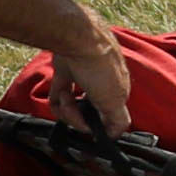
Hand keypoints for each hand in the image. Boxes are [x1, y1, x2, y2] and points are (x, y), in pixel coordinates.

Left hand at [50, 5, 133, 133]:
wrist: (78, 41)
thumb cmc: (99, 68)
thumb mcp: (115, 100)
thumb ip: (118, 120)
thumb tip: (116, 135)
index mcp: (118, 92)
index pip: (110, 117)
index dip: (98, 126)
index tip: (90, 129)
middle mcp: (102, 86)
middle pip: (88, 114)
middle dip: (78, 117)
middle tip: (73, 113)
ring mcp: (83, 80)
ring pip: (72, 106)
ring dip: (66, 108)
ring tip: (65, 98)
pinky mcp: (66, 75)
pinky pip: (58, 97)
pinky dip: (57, 100)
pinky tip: (60, 94)